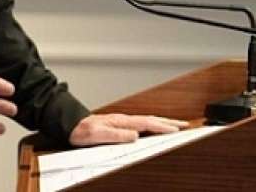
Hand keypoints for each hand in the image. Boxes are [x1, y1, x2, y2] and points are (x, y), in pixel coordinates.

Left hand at [69, 113, 189, 145]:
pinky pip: (140, 125)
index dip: (163, 126)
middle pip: (150, 120)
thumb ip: (116, 134)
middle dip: (168, 122)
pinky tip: (153, 129)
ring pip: (147, 121)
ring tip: (174, 126)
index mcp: (121, 121)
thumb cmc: (82, 130)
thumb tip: (135, 135)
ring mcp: (121, 122)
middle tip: (184, 125)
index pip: (147, 123)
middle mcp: (123, 120)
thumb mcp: (98, 134)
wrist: (71, 125)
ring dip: (162, 123)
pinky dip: (151, 126)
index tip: (177, 129)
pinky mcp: (118, 125)